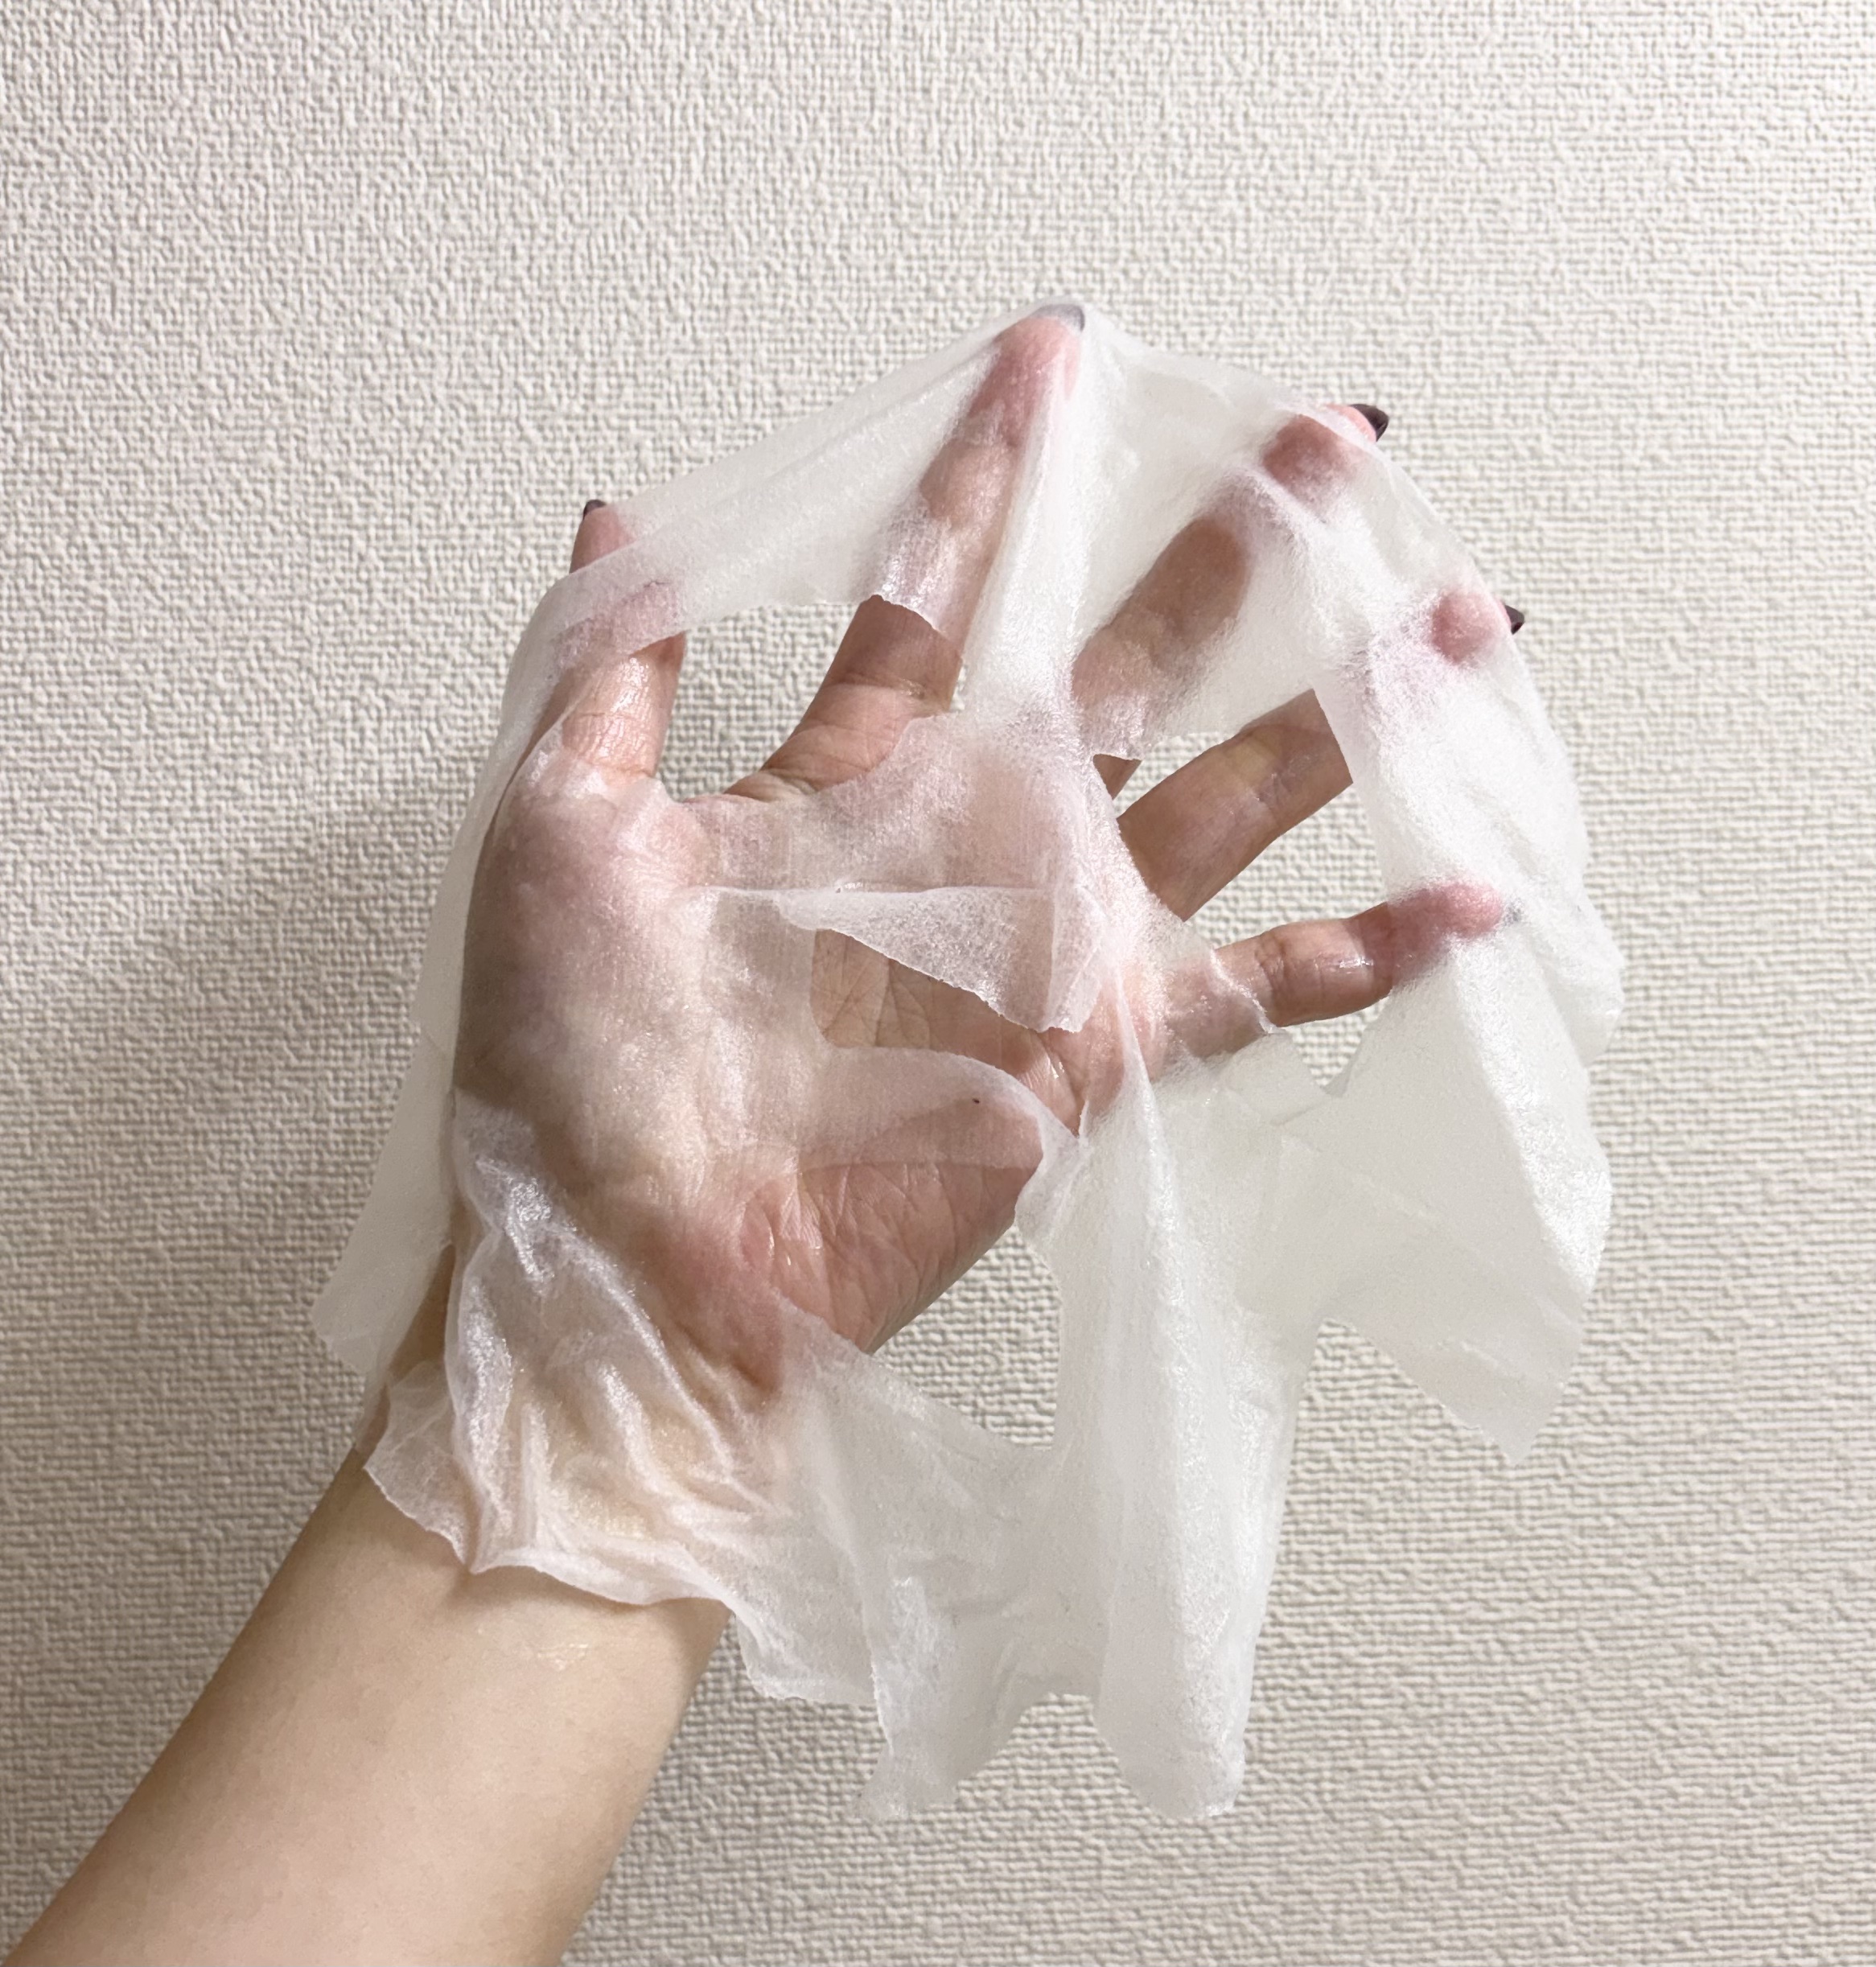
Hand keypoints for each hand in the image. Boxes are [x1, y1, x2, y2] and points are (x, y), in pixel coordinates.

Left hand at [449, 315, 1503, 1395]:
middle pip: (1126, 663)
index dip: (992, 471)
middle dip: (1221, 552)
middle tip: (1318, 440)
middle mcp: (970, 838)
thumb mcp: (558, 827)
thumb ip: (607, 669)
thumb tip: (617, 510)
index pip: (938, 587)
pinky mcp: (1098, 1049)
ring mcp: (1047, 939)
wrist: (626, 1264)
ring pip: (1229, 800)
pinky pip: (1256, 992)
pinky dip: (1363, 956)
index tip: (1050, 350)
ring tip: (1449, 618)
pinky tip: (1468, 900)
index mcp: (848, 773)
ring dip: (1337, 713)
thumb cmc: (570, 1062)